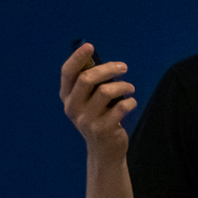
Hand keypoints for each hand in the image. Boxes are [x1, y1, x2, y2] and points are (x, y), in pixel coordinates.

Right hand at [60, 43, 136, 157]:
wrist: (105, 150)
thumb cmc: (100, 117)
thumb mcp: (90, 100)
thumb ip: (91, 83)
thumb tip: (99, 60)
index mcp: (67, 97)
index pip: (68, 72)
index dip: (77, 57)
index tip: (90, 46)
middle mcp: (72, 108)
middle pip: (87, 79)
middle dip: (108, 69)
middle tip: (123, 67)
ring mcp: (86, 120)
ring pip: (105, 91)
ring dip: (123, 85)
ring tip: (130, 88)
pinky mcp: (102, 129)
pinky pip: (120, 107)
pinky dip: (130, 101)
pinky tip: (131, 103)